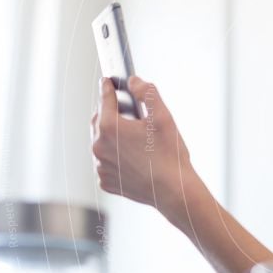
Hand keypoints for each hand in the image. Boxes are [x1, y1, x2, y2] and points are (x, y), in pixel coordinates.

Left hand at [90, 76, 192, 209]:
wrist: (173, 190)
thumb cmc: (170, 154)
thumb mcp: (163, 117)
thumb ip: (147, 93)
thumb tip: (134, 82)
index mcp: (110, 128)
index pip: (105, 100)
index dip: (108, 88)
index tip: (108, 82)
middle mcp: (99, 147)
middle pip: (99, 121)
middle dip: (111, 114)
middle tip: (129, 113)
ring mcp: (101, 166)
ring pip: (103, 143)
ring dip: (114, 137)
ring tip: (136, 139)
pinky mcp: (106, 181)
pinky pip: (107, 163)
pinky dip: (116, 158)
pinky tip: (135, 158)